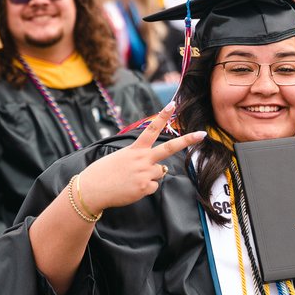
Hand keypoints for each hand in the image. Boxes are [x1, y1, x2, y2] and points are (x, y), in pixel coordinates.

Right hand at [75, 103, 205, 211]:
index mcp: (135, 149)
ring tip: (132, 179)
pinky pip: (154, 187)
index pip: (151, 129)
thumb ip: (141, 159)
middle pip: (169, 148)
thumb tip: (161, 167)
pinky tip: (132, 188)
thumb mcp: (120, 158)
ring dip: (150, 176)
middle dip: (187, 140)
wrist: (91, 190)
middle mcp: (142, 159)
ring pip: (160, 172)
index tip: (173, 104)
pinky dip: (145, 189)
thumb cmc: (103, 173)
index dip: (163, 116)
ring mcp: (145, 173)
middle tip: (202, 134)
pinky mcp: (145, 187)